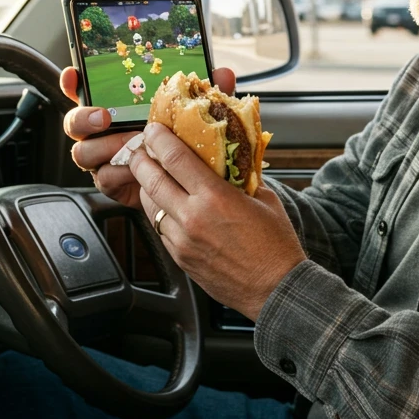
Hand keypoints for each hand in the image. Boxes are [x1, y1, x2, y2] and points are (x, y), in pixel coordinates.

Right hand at [60, 64, 236, 210]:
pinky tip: (137, 170)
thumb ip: (207, 93)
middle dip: (84, 118)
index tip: (74, 74)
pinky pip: (104, 177)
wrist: (190, 186)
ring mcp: (104, 158)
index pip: (85, 91)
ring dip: (106, 147)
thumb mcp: (197, 113)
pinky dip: (119, 173)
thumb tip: (222, 73)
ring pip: (85, 152)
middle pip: (75, 123)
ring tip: (131, 145)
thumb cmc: (185, 141)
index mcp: (115, 108)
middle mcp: (102, 132)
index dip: (73, 82)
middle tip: (105, 117)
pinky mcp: (112, 182)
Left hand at [129, 122, 306, 321]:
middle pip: (150, 179)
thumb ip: (242, 177)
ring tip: (153, 177)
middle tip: (142, 150)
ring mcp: (182, 241)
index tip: (153, 129)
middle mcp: (192, 218)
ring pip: (149, 206)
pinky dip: (160, 214)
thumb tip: (231, 159)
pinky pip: (160, 230)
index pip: (174, 158)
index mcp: (214, 198)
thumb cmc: (276, 245)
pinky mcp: (180, 259)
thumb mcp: (265, 199)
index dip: (159, 139)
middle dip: (141, 159)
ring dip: (147, 188)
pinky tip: (169, 208)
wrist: (276, 289)